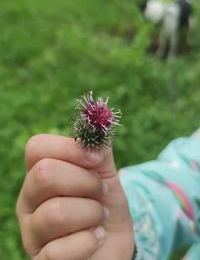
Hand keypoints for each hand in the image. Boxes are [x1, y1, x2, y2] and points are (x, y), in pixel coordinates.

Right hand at [16, 134, 133, 259]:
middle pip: (45, 175)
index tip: (96, 159)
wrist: (112, 241)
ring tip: (100, 217)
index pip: (37, 147)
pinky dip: (90, 241)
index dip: (69, 148)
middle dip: (86, 181)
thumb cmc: (105, 203)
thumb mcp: (106, 173)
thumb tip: (97, 129)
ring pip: (56, 212)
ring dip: (92, 213)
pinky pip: (60, 250)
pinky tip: (96, 238)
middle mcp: (28, 200)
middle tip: (100, 192)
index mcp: (40, 173)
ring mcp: (32, 232)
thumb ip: (100, 150)